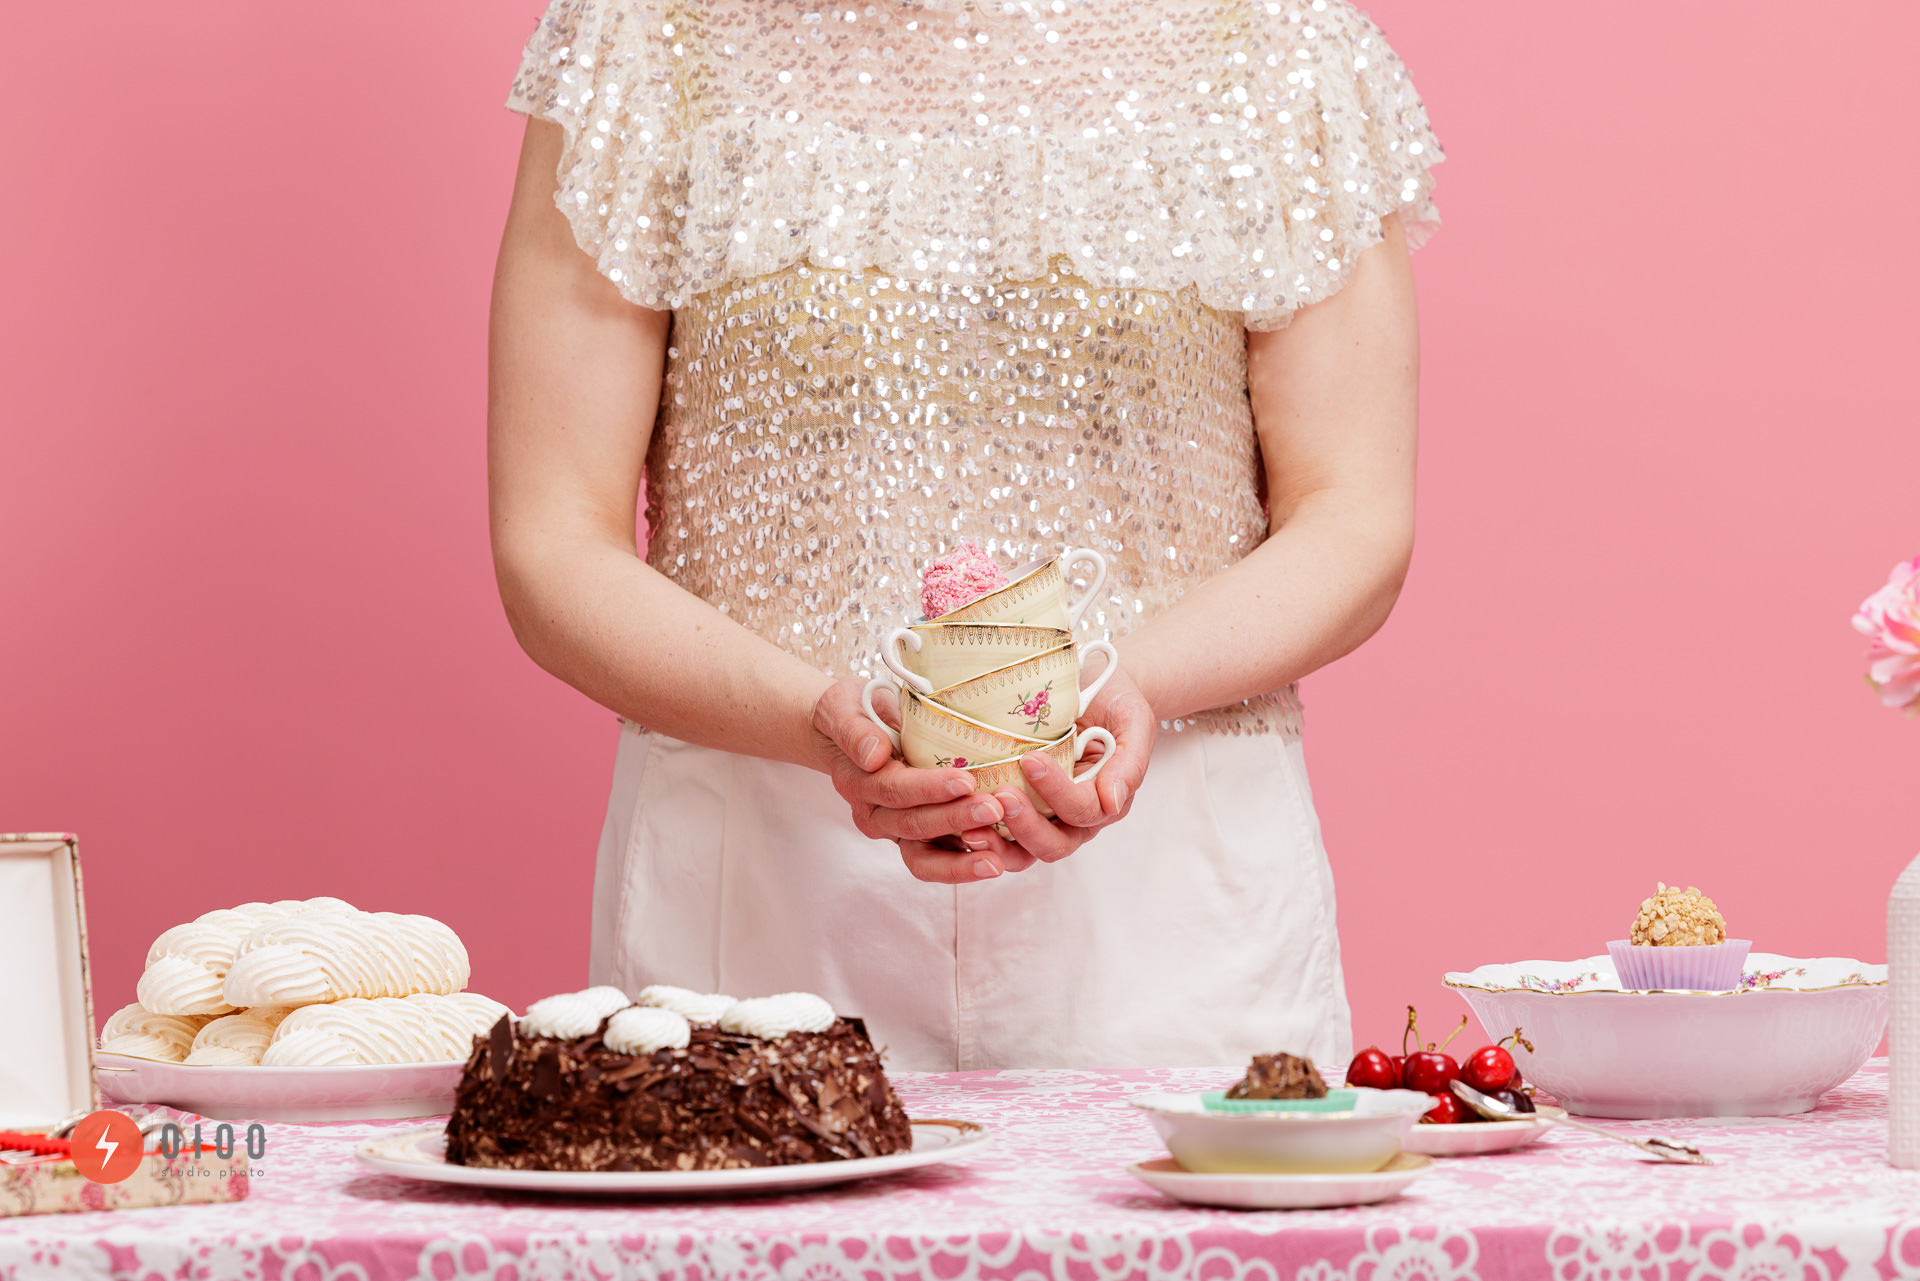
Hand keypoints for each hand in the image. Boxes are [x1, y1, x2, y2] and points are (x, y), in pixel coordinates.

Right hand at [808, 677, 1023, 883]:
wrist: (847, 731)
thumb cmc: (852, 712)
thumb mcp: (843, 708)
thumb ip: (855, 730)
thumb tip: (874, 755)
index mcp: (858, 783)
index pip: (894, 790)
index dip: (929, 788)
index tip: (965, 780)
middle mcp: (874, 814)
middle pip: (914, 825)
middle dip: (955, 819)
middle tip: (994, 809)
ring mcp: (895, 830)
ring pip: (924, 856)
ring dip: (960, 860)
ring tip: (996, 862)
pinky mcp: (916, 838)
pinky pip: (937, 860)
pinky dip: (963, 865)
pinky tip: (996, 863)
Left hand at [963, 661, 1157, 864]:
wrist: (1092, 684)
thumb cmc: (1114, 701)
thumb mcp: (1133, 721)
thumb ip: (1130, 763)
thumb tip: (1113, 802)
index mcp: (1106, 800)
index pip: (1082, 810)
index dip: (1058, 792)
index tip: (1031, 760)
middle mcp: (1075, 818)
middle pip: (1054, 844)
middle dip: (1027, 826)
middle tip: (1001, 796)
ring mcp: (1046, 818)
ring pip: (1026, 852)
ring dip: (999, 844)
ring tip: (971, 828)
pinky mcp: (1018, 811)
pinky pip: (1002, 839)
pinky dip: (984, 838)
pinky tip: (959, 826)